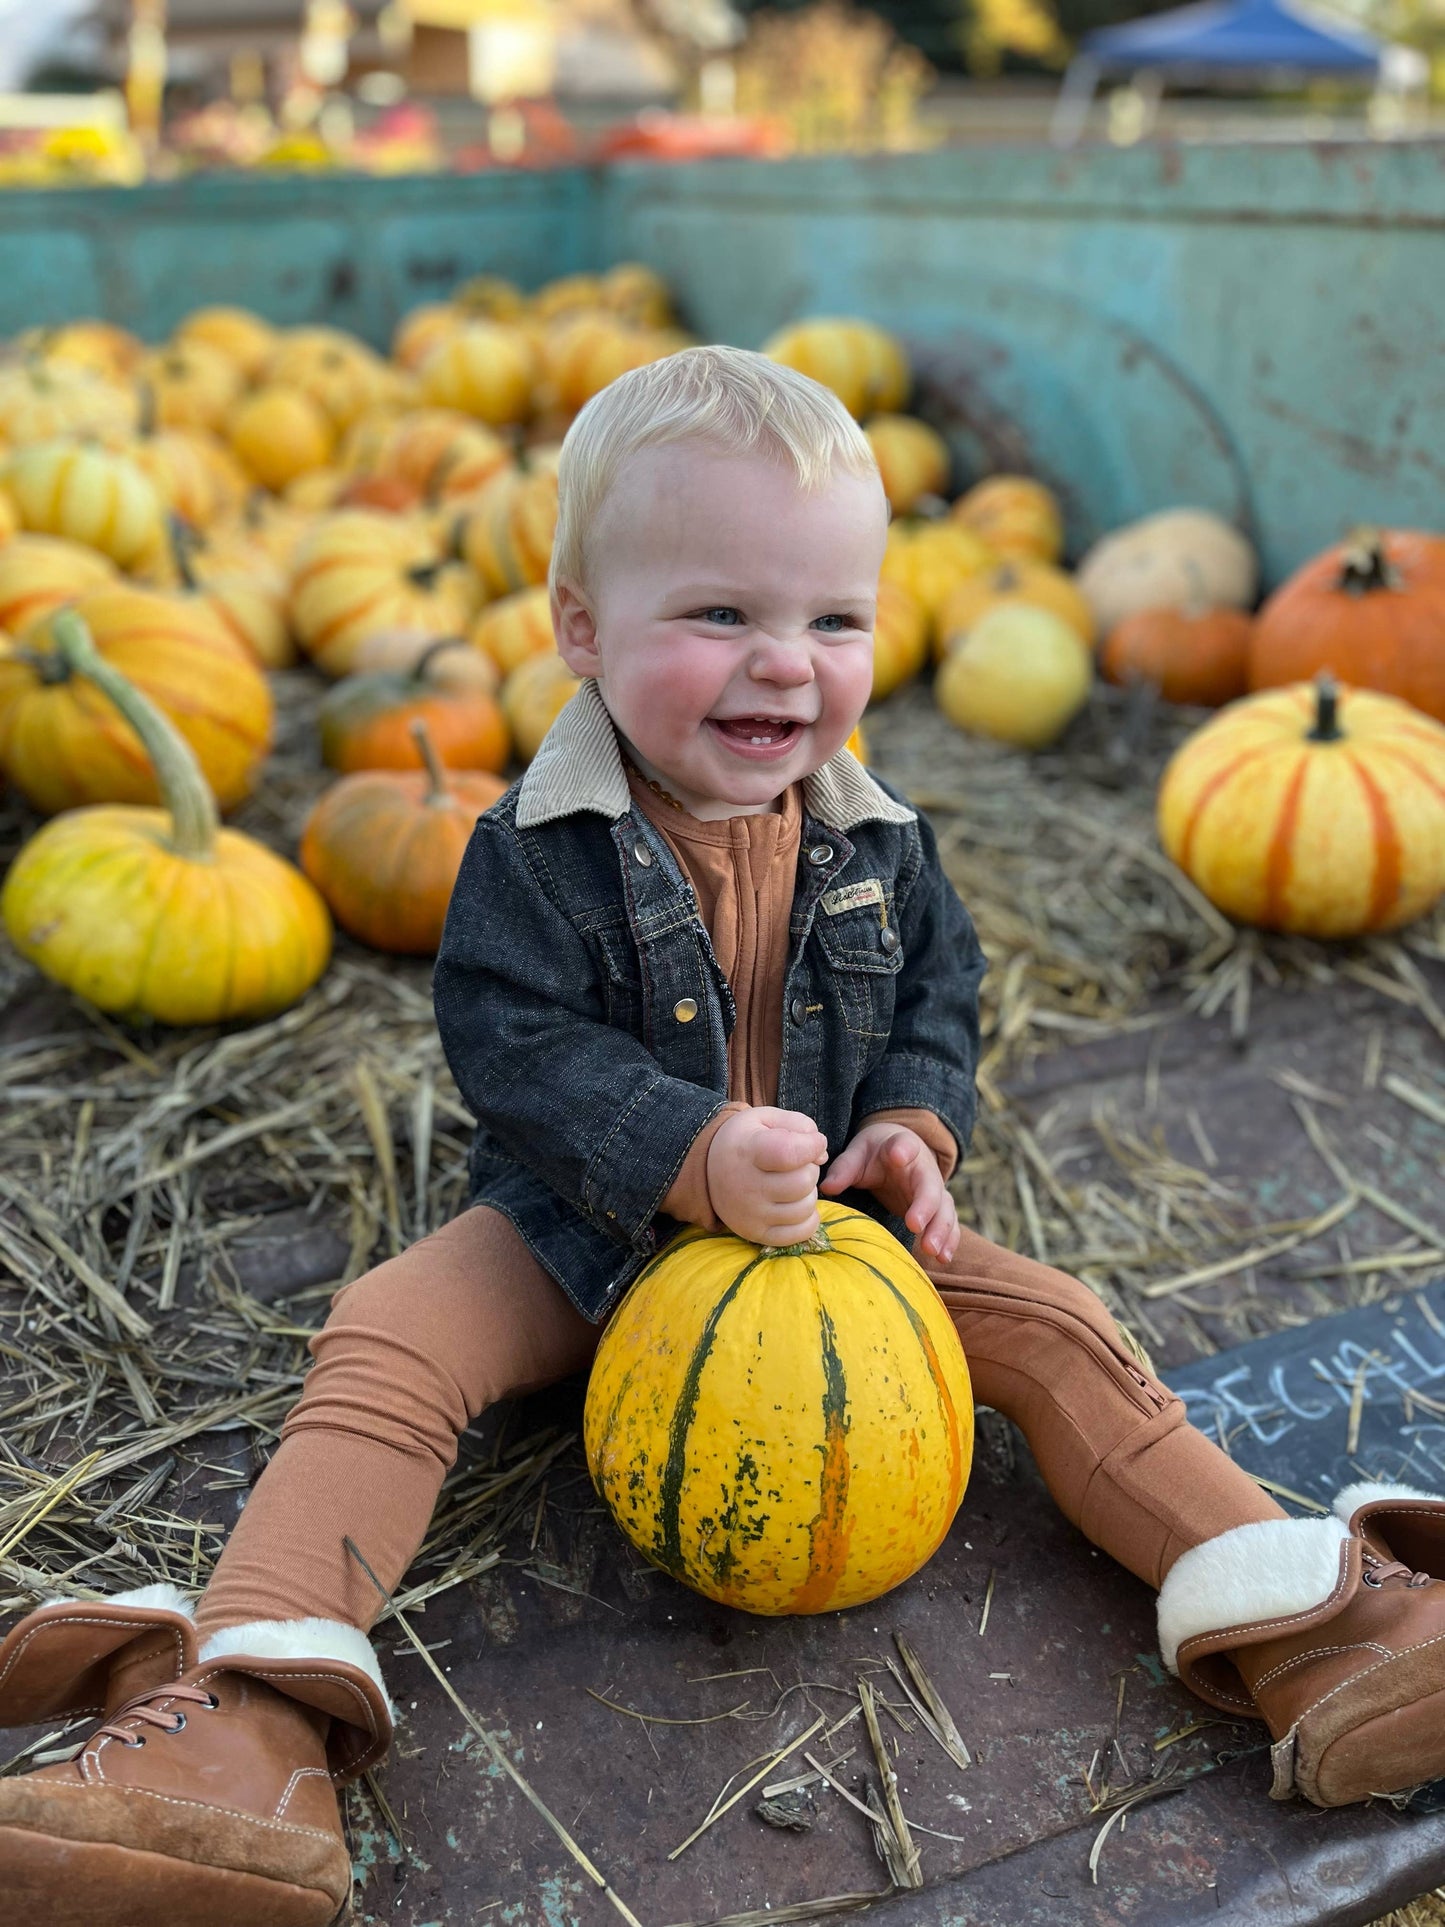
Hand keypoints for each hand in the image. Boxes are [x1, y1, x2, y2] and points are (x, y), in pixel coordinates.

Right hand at [707, 1106, 828, 1246]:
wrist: (708, 1169)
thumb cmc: (746, 1140)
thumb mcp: (766, 1118)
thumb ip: (799, 1125)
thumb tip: (821, 1155)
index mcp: (748, 1151)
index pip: (789, 1153)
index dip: (812, 1146)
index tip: (814, 1142)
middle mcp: (746, 1186)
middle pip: (803, 1181)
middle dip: (810, 1169)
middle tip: (797, 1165)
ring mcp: (750, 1214)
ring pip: (805, 1208)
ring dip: (809, 1193)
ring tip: (793, 1183)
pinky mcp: (756, 1233)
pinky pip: (800, 1233)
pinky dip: (808, 1219)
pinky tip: (797, 1204)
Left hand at [820, 1122, 958, 1261]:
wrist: (899, 1151)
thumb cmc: (875, 1153)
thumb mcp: (859, 1152)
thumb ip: (845, 1167)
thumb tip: (826, 1187)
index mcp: (902, 1146)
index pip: (905, 1144)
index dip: (903, 1149)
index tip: (898, 1156)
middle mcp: (924, 1169)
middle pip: (930, 1186)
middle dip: (925, 1207)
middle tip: (915, 1226)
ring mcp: (934, 1190)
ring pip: (944, 1208)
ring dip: (941, 1230)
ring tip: (932, 1251)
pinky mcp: (937, 1209)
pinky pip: (949, 1224)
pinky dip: (949, 1240)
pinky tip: (944, 1258)